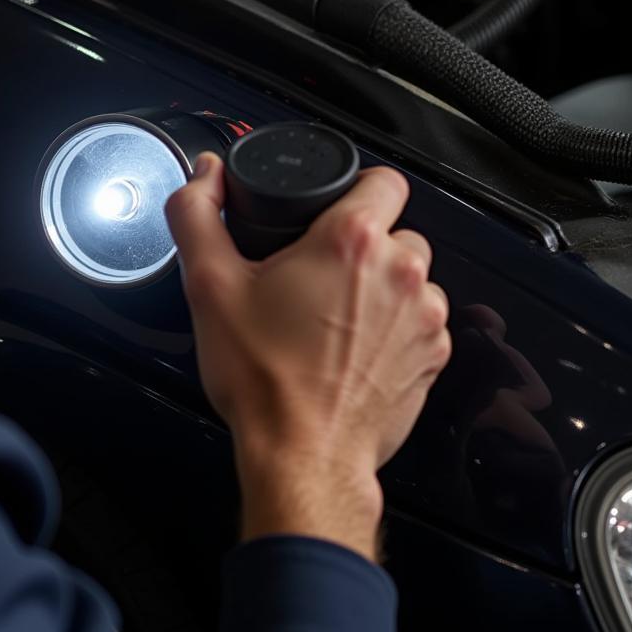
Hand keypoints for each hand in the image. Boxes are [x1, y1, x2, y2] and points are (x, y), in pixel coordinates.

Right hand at [165, 153, 450, 559]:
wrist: (302, 456)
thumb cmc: (264, 379)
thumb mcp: (209, 286)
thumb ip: (197, 216)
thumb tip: (204, 175)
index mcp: (353, 242)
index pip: (384, 179)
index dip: (356, 187)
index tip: (330, 210)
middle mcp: (402, 274)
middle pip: (396, 230)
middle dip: (361, 245)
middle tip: (316, 274)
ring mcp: (426, 319)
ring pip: (412, 277)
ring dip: (381, 286)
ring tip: (334, 315)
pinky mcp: (433, 358)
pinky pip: (422, 322)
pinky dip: (394, 327)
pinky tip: (352, 347)